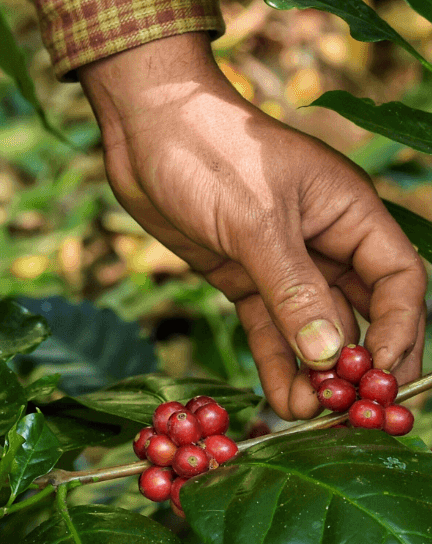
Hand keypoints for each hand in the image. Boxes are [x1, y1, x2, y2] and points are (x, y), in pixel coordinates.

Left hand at [79, 32, 426, 418]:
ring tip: (309, 417)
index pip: (397, 280)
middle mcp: (325, 239)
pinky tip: (280, 399)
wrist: (143, 126)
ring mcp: (282, 260)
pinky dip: (276, 361)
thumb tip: (333, 357)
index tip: (381, 379)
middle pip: (362, 312)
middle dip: (359, 363)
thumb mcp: (255, 220)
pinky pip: (270, 326)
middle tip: (352, 413)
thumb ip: (295, 289)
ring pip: (313, 327)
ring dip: (314, 372)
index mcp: (349, 211)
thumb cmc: (209, 151)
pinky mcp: (242, 273)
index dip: (399, 331)